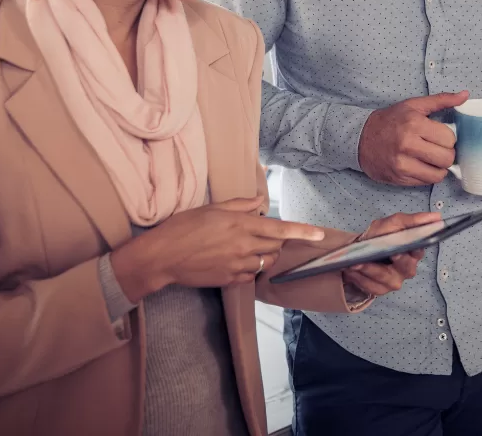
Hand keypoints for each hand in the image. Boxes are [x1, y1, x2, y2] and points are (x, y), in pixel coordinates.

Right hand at [109, 196, 325, 297]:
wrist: (163, 257)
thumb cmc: (183, 227)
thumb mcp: (212, 208)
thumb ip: (240, 205)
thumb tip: (260, 201)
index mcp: (241, 225)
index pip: (281, 229)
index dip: (303, 232)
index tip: (319, 234)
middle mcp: (244, 246)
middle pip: (276, 246)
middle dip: (276, 240)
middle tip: (260, 233)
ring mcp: (238, 265)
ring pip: (266, 262)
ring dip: (265, 254)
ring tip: (247, 246)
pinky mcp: (230, 280)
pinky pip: (251, 274)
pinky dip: (251, 267)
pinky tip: (236, 260)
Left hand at [341, 212, 439, 295]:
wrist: (359, 249)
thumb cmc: (380, 235)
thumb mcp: (393, 223)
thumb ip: (412, 220)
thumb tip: (436, 217)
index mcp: (414, 251)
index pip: (420, 250)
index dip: (414, 249)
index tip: (407, 246)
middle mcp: (407, 268)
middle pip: (406, 268)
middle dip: (395, 260)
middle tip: (385, 254)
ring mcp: (394, 281)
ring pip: (386, 279)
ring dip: (370, 269)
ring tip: (355, 263)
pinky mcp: (380, 290)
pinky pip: (372, 287)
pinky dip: (360, 277)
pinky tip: (352, 270)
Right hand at [358, 91, 468, 186]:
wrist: (360, 138)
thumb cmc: (390, 121)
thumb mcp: (413, 105)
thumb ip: (441, 100)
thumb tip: (465, 95)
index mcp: (414, 124)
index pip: (449, 139)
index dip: (448, 138)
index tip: (440, 136)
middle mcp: (407, 144)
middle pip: (447, 158)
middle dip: (446, 154)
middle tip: (438, 148)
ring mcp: (402, 164)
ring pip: (438, 174)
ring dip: (438, 167)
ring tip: (431, 158)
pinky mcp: (399, 178)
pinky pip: (426, 182)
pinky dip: (427, 175)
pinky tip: (420, 165)